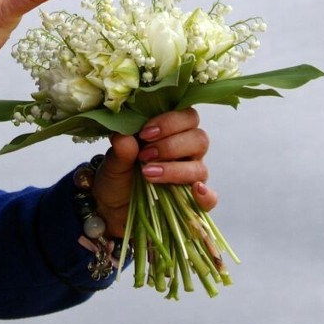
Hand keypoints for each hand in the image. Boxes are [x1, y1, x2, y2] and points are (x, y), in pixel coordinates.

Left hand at [91, 107, 215, 237]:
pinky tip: (195, 191)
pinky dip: (206, 195)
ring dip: (175, 169)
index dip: (169, 122)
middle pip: (199, 139)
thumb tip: (124, 137)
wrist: (113, 206)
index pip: (188, 117)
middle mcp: (186, 153)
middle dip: (171, 145)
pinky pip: (210, 199)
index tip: (144, 134)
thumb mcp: (113, 161)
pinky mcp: (192, 201)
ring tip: (148, 173)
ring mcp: (191, 177)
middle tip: (145, 155)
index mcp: (171, 134)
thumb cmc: (118, 176)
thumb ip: (120, 149)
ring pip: (200, 167)